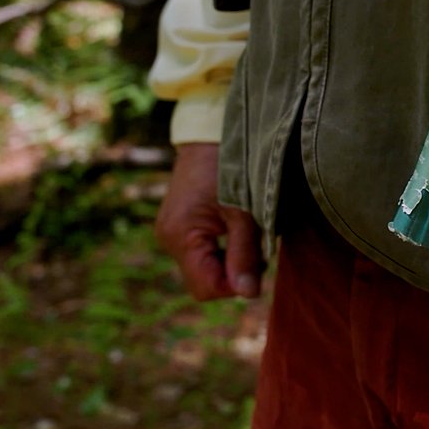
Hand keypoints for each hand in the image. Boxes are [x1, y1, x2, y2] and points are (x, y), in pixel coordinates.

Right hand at [155, 142, 263, 299]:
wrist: (211, 134)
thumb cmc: (231, 168)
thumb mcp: (244, 213)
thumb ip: (245, 255)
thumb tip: (248, 295)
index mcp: (181, 237)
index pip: (206, 287)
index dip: (234, 285)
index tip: (259, 265)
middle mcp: (169, 238)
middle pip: (204, 280)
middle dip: (234, 271)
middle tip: (258, 246)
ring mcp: (171, 231)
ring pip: (204, 266)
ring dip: (230, 258)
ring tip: (248, 233)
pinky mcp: (178, 224)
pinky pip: (201, 250)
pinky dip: (222, 247)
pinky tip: (236, 227)